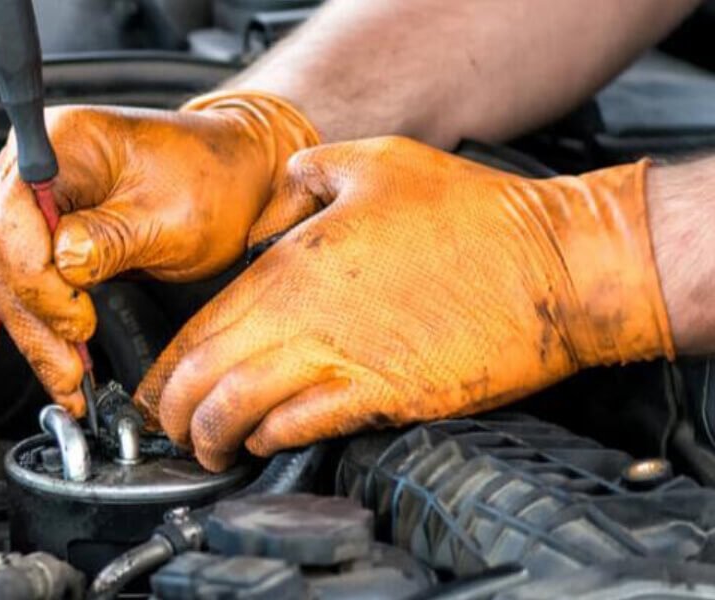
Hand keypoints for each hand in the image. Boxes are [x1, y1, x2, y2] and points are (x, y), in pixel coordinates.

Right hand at [0, 91, 320, 412]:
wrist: (235, 177)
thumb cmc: (212, 180)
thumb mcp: (173, 215)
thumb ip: (112, 238)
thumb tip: (64, 264)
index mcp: (62, 142)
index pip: (13, 215)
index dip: (36, 277)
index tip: (76, 319)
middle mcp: (35, 167)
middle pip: (2, 253)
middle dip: (34, 318)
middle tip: (68, 369)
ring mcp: (36, 201)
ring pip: (9, 279)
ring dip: (37, 334)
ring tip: (68, 381)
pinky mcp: (46, 235)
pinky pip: (30, 287)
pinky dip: (46, 328)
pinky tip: (64, 363)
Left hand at [138, 137, 674, 470]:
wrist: (556, 265)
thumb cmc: (475, 213)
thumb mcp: (373, 161)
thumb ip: (304, 177)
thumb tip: (271, 202)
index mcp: (292, 262)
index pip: (199, 325)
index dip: (167, 365)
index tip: (158, 385)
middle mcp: (305, 315)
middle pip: (205, 376)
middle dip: (174, 412)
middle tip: (170, 427)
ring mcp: (344, 359)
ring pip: (241, 411)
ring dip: (213, 436)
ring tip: (209, 448)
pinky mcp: (386, 395)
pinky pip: (304, 427)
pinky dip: (271, 439)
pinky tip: (265, 441)